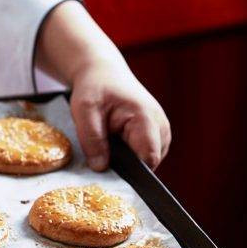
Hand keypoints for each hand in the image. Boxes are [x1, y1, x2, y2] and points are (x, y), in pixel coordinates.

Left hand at [35, 0, 170, 170]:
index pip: (147, 159)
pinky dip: (129, 155)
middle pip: (148, 163)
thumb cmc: (94, 87)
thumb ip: (92, 140)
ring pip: (147, 161)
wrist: (104, 72)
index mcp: (146, 119)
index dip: (130, 173)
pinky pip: (144, 155)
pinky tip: (114, 146)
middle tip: (102, 159)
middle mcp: (161, 126)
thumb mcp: (85, 110)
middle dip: (126, 167)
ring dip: (127, 161)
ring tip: (107, 146)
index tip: (110, 175)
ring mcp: (161, 131)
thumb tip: (101, 168)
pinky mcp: (156, 135)